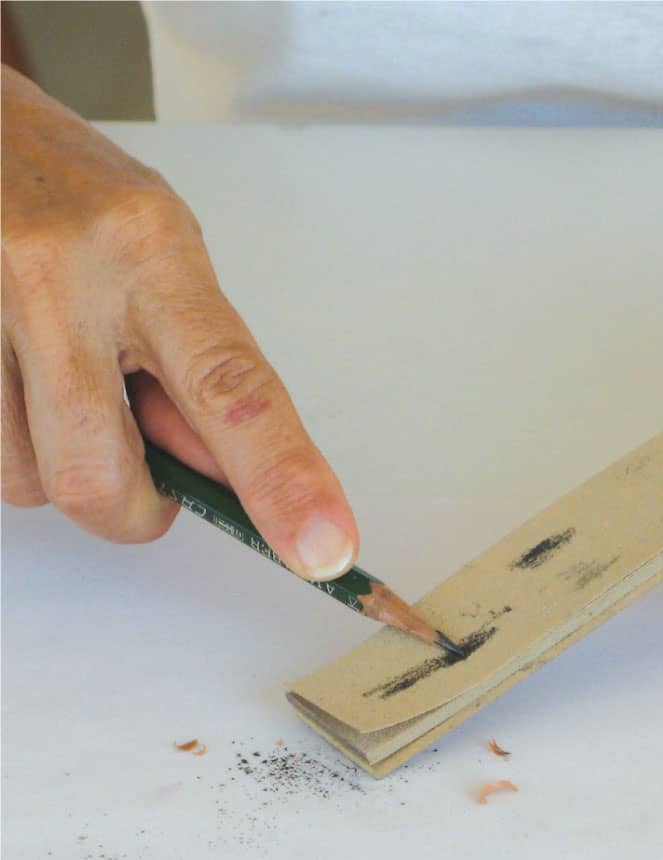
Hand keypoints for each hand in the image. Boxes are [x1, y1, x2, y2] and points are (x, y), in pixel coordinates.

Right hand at [1, 67, 358, 579]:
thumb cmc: (86, 201)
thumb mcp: (169, 263)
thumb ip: (200, 371)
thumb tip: (225, 478)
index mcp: (152, 256)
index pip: (232, 390)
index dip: (282, 479)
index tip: (325, 547)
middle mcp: (61, 280)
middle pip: (99, 474)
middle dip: (135, 511)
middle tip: (150, 483)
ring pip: (29, 481)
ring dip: (66, 469)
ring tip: (70, 389)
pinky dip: (20, 448)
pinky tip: (25, 384)